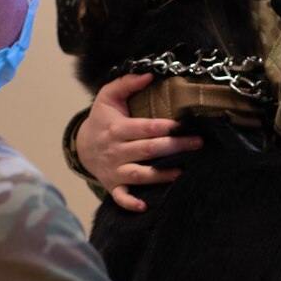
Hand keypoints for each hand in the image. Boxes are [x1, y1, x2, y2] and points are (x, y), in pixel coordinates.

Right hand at [77, 74, 202, 211]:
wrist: (82, 146)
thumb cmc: (102, 120)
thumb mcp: (107, 97)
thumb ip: (126, 83)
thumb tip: (149, 75)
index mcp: (117, 128)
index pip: (146, 128)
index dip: (166, 126)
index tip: (185, 125)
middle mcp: (116, 151)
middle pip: (149, 150)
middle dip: (175, 147)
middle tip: (198, 143)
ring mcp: (115, 170)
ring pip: (140, 174)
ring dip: (161, 174)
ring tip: (182, 171)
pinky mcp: (113, 186)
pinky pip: (121, 197)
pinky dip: (131, 203)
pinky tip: (146, 206)